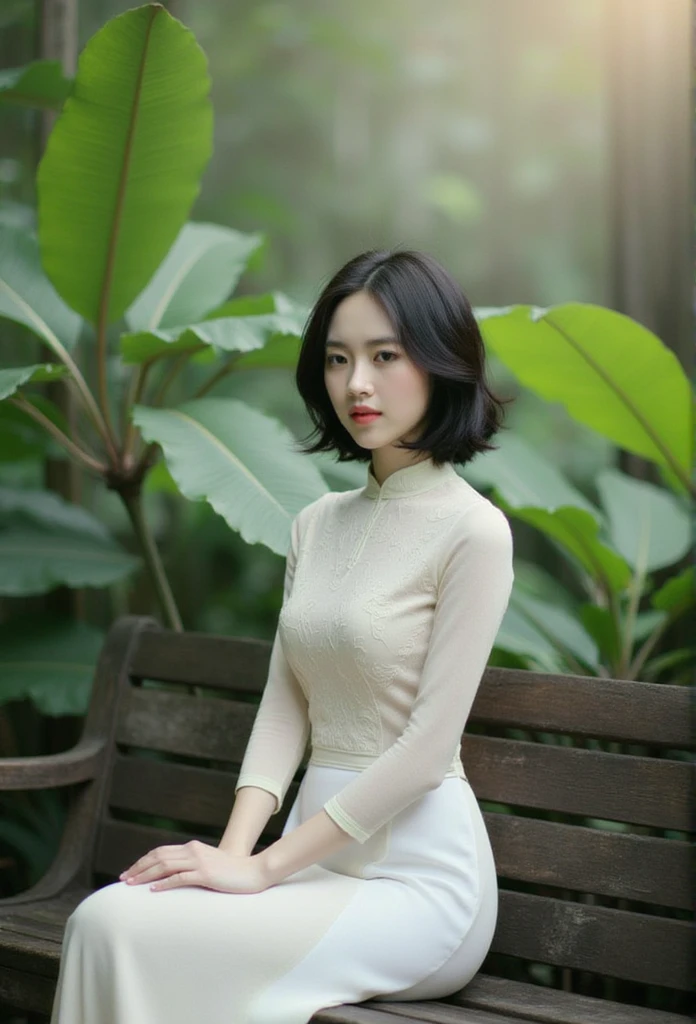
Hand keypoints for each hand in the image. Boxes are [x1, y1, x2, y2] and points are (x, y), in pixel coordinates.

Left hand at [119, 840, 270, 893]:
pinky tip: (153, 891)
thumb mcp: (208, 865)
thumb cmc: (230, 873)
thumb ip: (192, 866)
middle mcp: (193, 851)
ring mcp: (199, 862)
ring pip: (165, 865)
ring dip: (146, 875)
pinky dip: (164, 883)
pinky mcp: (205, 874)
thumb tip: (172, 877)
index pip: (161, 852)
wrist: (253, 873)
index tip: (131, 872)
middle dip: (139, 867)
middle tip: (124, 879)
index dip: (143, 861)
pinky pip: (180, 878)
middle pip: (159, 856)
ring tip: (133, 885)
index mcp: (193, 848)